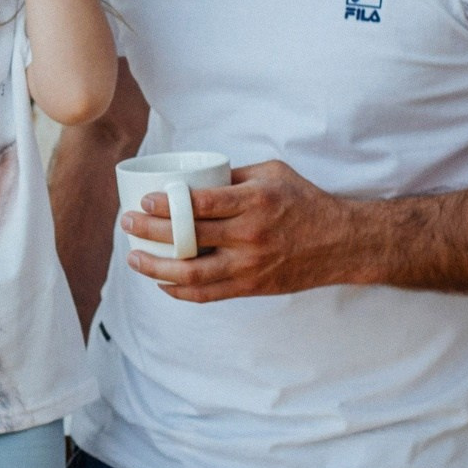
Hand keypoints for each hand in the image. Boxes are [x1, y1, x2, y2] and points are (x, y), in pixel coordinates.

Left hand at [121, 160, 364, 300]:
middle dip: (150, 231)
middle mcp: (251, 235)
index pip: (201, 204)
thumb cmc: (305, 200)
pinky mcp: (253, 287)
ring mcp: (251, 265)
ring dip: (156, 267)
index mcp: (255, 201)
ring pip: (193, 274)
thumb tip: (194, 177)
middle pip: (189, 237)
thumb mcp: (273, 173)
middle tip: (126, 223)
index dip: (167, 204)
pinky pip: (209, 295)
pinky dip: (180, 291)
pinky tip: (161, 282)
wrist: (341, 243)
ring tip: (134, 258)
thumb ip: (233, 174)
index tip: (144, 200)